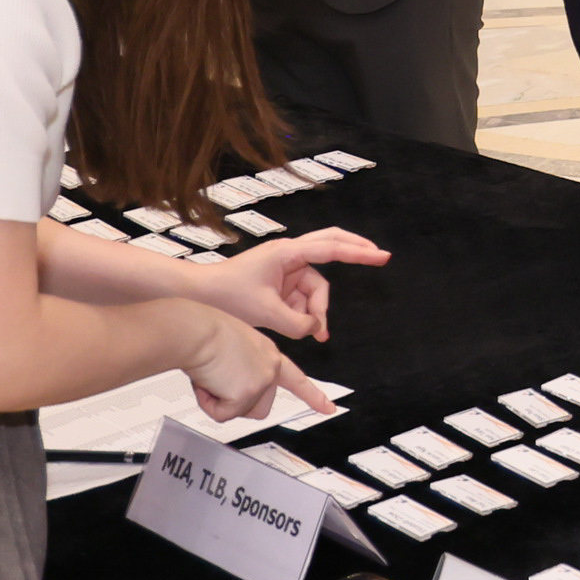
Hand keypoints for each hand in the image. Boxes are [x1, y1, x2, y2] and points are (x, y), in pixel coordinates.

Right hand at [184, 311, 330, 423]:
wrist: (196, 330)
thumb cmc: (204, 333)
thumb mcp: (233, 347)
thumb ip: (242, 367)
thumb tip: (231, 387)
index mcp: (268, 353)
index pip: (296, 378)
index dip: (312, 395)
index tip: (328, 407)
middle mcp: (271, 366)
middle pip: (260, 407)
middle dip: (237, 402)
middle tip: (219, 380)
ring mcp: (262, 380)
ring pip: (241, 412)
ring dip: (222, 402)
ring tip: (213, 376)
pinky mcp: (247, 393)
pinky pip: (223, 414)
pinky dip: (209, 403)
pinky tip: (208, 381)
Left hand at [188, 227, 389, 345]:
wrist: (199, 295)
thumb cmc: (225, 293)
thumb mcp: (265, 312)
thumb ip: (296, 323)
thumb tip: (315, 330)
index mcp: (287, 253)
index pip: (331, 248)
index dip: (359, 252)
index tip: (380, 256)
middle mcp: (290, 256)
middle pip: (332, 246)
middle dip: (355, 252)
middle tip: (379, 257)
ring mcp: (286, 269)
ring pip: (317, 286)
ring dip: (318, 309)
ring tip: (314, 332)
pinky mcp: (281, 283)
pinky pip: (304, 297)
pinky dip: (308, 313)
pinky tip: (308, 330)